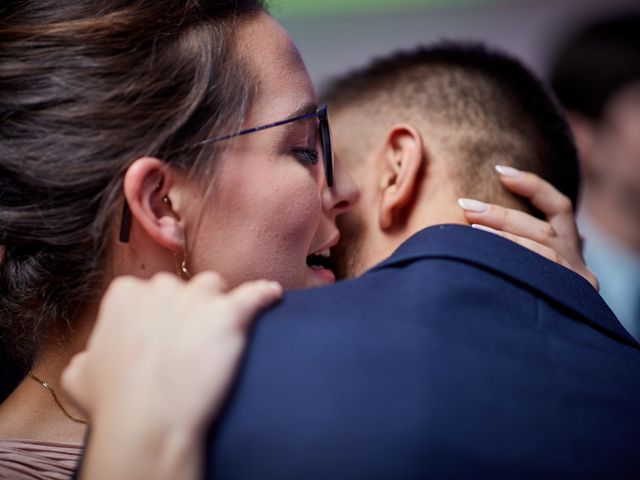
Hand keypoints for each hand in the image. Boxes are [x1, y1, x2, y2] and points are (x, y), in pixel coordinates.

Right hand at [62, 272, 281, 479]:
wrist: (149, 424)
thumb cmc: (116, 405)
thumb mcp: (81, 377)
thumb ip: (89, 355)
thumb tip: (91, 356)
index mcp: (125, 295)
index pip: (149, 292)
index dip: (159, 316)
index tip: (164, 336)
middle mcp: (160, 288)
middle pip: (183, 288)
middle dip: (187, 309)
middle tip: (190, 343)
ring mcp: (197, 299)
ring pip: (215, 287)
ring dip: (218, 304)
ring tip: (221, 333)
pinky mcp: (228, 314)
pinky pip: (255, 294)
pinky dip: (265, 294)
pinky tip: (273, 296)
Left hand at [458, 165, 597, 289]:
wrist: (540, 369)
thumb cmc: (510, 303)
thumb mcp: (518, 270)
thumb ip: (516, 246)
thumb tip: (479, 222)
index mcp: (569, 253)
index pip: (559, 207)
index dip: (532, 185)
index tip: (500, 171)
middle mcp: (577, 266)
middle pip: (543, 230)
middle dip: (501, 215)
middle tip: (465, 205)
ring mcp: (577, 283)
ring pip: (542, 248)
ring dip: (504, 236)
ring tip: (471, 228)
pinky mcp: (573, 298)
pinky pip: (542, 271)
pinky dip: (515, 258)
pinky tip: (486, 258)